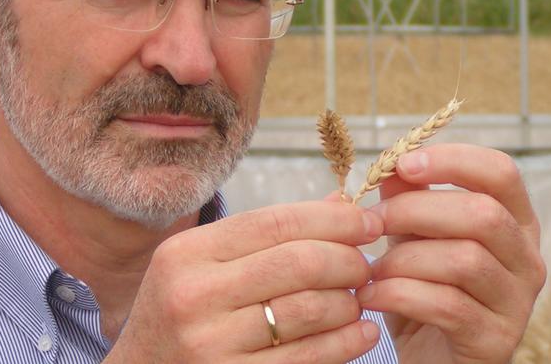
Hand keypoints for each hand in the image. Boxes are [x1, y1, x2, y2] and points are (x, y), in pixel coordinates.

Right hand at [106, 201, 384, 363]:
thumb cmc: (181, 313)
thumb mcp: (204, 265)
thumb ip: (267, 235)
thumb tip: (340, 203)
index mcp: (188, 253)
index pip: (276, 222)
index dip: (333, 219)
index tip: (369, 223)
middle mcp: (194, 295)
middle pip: (299, 262)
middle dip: (348, 260)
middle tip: (366, 266)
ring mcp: (211, 344)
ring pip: (309, 309)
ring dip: (350, 302)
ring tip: (359, 299)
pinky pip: (307, 358)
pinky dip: (347, 343)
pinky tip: (363, 333)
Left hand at [355, 144, 546, 363]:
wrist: (429, 361)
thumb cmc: (423, 290)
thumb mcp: (411, 238)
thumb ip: (407, 199)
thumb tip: (393, 166)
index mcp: (514, 222)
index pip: (501, 172)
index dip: (452, 160)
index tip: (403, 164)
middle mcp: (527, 259)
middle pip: (482, 214)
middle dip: (415, 210)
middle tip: (372, 222)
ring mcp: (518, 303)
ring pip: (464, 260)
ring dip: (403, 259)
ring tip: (370, 269)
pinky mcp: (496, 340)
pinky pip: (447, 305)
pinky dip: (398, 295)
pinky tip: (370, 296)